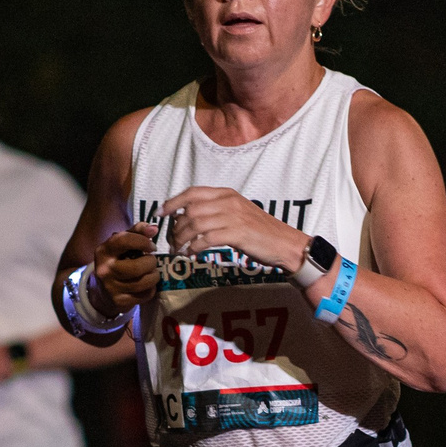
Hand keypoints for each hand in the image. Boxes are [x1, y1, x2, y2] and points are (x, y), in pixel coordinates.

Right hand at [94, 226, 158, 309]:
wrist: (102, 291)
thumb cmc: (117, 261)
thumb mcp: (121, 245)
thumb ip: (136, 232)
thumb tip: (153, 228)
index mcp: (103, 251)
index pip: (124, 240)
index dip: (142, 241)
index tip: (151, 246)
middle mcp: (105, 270)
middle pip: (138, 267)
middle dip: (151, 263)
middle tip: (151, 262)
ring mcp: (111, 288)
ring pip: (144, 282)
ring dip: (154, 276)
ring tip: (152, 272)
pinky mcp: (120, 301)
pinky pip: (145, 294)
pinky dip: (151, 289)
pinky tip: (147, 285)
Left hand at [160, 186, 309, 269]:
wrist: (285, 244)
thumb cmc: (261, 232)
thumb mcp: (238, 213)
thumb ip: (217, 211)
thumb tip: (190, 217)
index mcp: (227, 194)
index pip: (192, 192)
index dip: (172, 202)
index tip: (160, 213)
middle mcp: (228, 202)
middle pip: (190, 209)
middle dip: (176, 226)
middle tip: (171, 241)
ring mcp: (232, 217)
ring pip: (195, 224)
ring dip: (182, 238)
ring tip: (178, 249)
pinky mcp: (236, 234)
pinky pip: (205, 238)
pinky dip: (193, 247)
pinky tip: (190, 254)